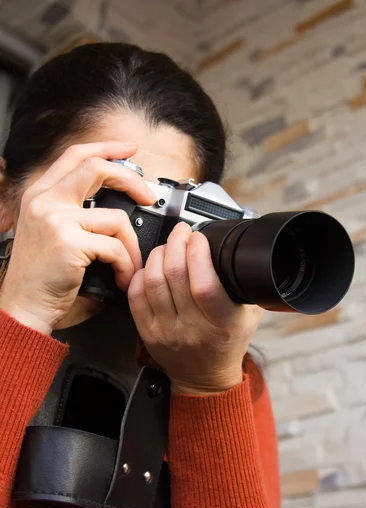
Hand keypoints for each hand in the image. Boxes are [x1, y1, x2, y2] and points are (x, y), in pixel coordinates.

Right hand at [0, 141, 155, 333]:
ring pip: (116, 218)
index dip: (105, 148)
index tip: (128, 150)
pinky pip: (115, 247)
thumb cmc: (40, 277)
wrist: (23, 306)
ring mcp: (55, 219)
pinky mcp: (68, 242)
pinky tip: (121, 278)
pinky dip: (126, 265)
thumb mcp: (49, 233)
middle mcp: (44, 201)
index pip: (75, 155)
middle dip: (131, 180)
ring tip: (129, 265)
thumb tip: (115, 204)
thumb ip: (73, 212)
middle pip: (96, 168)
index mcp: (40, 194)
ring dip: (132, 246)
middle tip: (147, 198)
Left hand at [128, 222, 262, 394]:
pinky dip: (141, 274)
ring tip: (167, 246)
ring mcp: (166, 331)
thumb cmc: (228, 343)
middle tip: (181, 232)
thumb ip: (244, 285)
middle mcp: (192, 328)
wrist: (206, 378)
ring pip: (152, 282)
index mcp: (221, 323)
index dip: (198, 254)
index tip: (199, 237)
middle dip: (176, 243)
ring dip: (158, 254)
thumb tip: (237, 249)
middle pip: (174, 275)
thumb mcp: (249, 314)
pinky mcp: (147, 333)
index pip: (204, 284)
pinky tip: (151, 267)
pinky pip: (135, 296)